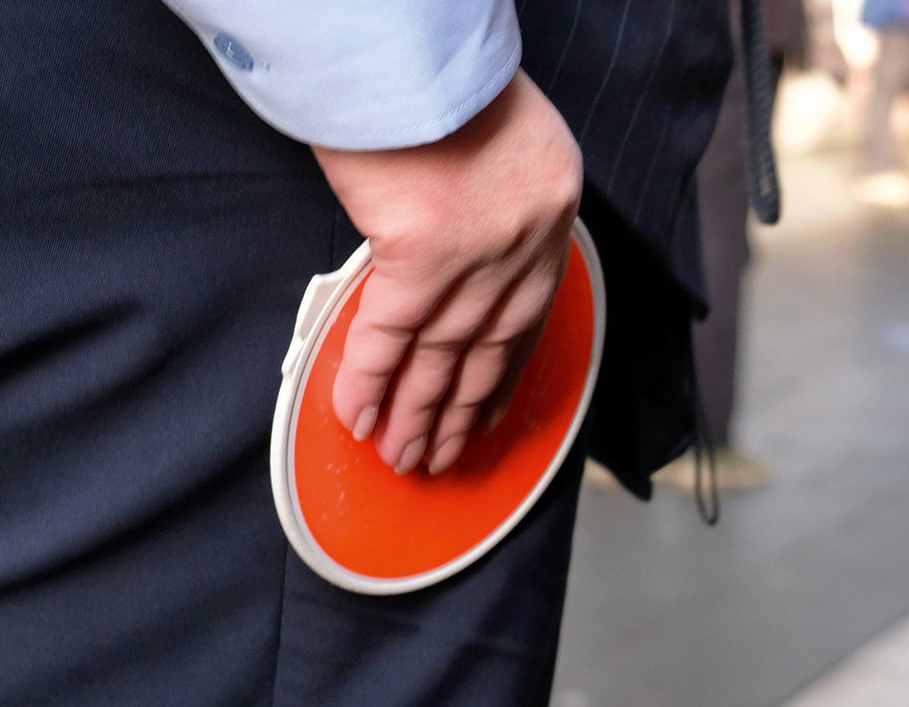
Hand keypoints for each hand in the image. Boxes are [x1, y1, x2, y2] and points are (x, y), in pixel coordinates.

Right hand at [313, 71, 582, 475]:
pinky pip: (390, 336)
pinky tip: (357, 418)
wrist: (409, 46)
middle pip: (489, 348)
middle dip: (459, 411)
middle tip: (437, 457)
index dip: (504, 375)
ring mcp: (478, 252)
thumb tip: (449, 247)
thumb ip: (490, 200)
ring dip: (417, 414)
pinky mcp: (422, 254)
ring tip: (399, 457)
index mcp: (552, 208)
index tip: (488, 413)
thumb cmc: (438, 78)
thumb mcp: (501, 137)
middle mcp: (527, 238)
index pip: (531, 315)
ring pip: (443, 356)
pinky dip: (370, 381)